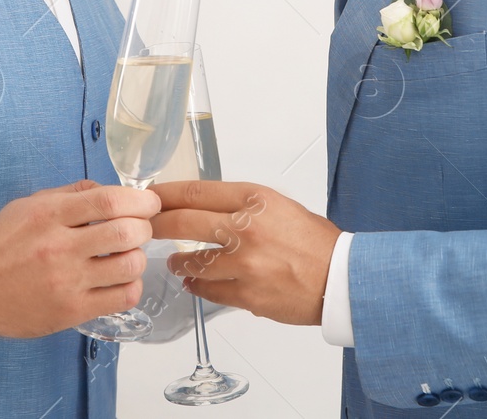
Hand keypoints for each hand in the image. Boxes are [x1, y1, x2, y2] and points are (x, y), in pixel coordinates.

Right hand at [0, 179, 158, 347]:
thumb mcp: (27, 205)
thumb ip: (69, 194)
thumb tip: (107, 189)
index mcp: (49, 215)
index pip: (109, 201)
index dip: (140, 201)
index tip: (149, 203)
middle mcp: (59, 247)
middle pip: (126, 232)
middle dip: (143, 227)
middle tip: (139, 229)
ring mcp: (66, 282)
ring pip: (129, 266)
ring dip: (137, 257)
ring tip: (126, 256)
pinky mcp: (70, 311)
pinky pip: (121, 298)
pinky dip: (131, 286)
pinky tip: (119, 280)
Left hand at [149, 180, 340, 325]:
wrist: (341, 278)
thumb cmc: (316, 242)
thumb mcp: (280, 206)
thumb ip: (243, 206)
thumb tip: (207, 208)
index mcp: (255, 200)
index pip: (195, 191)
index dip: (166, 194)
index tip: (151, 196)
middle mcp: (245, 228)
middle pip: (182, 222)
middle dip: (157, 224)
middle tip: (145, 227)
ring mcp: (243, 263)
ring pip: (191, 262)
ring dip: (178, 263)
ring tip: (174, 263)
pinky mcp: (246, 294)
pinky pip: (208, 290)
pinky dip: (197, 286)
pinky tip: (194, 283)